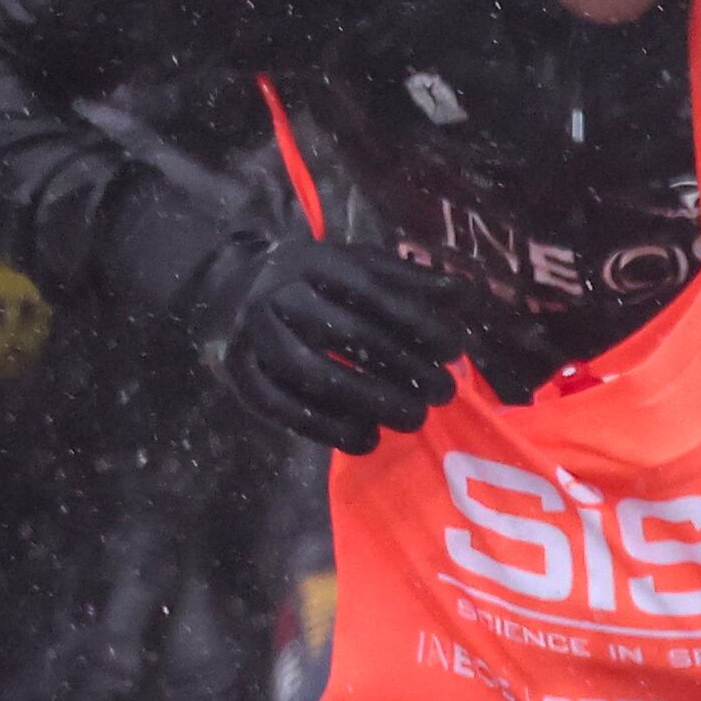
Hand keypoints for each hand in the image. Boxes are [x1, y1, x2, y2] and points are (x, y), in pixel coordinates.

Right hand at [194, 238, 483, 454]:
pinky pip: (281, 408)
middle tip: (443, 392)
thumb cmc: (319, 283)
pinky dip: (328, 429)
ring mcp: (252, 336)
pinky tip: (368, 439)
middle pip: (346, 334)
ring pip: (311, 372)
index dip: (419, 322)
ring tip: (414, 418)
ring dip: (370, 401)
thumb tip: (466, 295)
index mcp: (313, 261)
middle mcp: (277, 294)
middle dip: (405, 368)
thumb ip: (412, 281)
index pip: (372, 291)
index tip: (454, 349)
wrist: (234, 291)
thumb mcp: (362, 266)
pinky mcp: (240, 374)